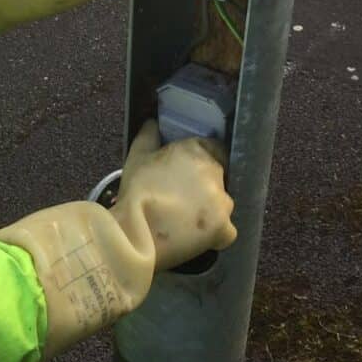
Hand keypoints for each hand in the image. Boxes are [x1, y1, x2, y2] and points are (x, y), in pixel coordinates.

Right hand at [114, 120, 236, 271]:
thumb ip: (148, 137)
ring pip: (222, 204)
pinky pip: (226, 231)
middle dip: (204, 186)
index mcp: (196, 150)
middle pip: (218, 177)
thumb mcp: (136, 158)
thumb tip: (152, 123)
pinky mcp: (225, 228)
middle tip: (181, 200)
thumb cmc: (135, 193)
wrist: (137, 232)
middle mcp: (215, 172)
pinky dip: (214, 234)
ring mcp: (223, 201)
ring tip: (185, 222)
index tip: (188, 175)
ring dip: (209, 210)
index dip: (201, 162)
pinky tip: (195, 238)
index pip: (213, 148)